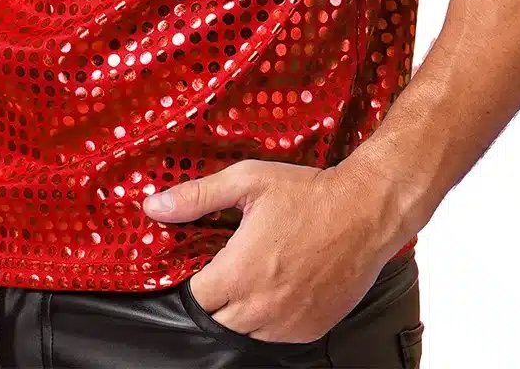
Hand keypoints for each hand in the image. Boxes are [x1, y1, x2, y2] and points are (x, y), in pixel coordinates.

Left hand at [142, 160, 394, 342]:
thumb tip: (154, 207)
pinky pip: (276, 336)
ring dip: (244, 309)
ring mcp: (288, 323)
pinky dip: (272, 318)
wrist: (365, 212)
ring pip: (246, 331)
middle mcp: (261, 306)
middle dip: (218, 295)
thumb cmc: (307, 193)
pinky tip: (281, 286)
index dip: (197, 279)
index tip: (207, 261)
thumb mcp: (247, 181)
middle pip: (218, 319)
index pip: (196, 298)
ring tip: (258, 273)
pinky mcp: (310, 330)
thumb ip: (197, 197)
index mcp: (240, 272)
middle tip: (234, 264)